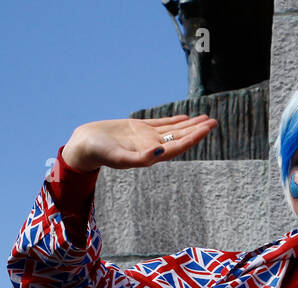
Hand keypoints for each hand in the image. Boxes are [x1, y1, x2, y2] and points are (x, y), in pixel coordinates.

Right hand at [61, 114, 217, 171]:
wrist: (84, 145)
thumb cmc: (99, 153)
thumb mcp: (119, 157)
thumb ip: (140, 158)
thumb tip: (161, 153)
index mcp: (150, 156)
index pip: (177, 146)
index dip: (193, 138)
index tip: (206, 129)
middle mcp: (151, 147)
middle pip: (179, 138)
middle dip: (197, 130)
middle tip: (214, 122)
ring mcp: (146, 137)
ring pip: (173, 130)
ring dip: (189, 124)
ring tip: (205, 118)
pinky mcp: (138, 128)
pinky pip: (161, 123)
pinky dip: (174, 120)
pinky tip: (185, 118)